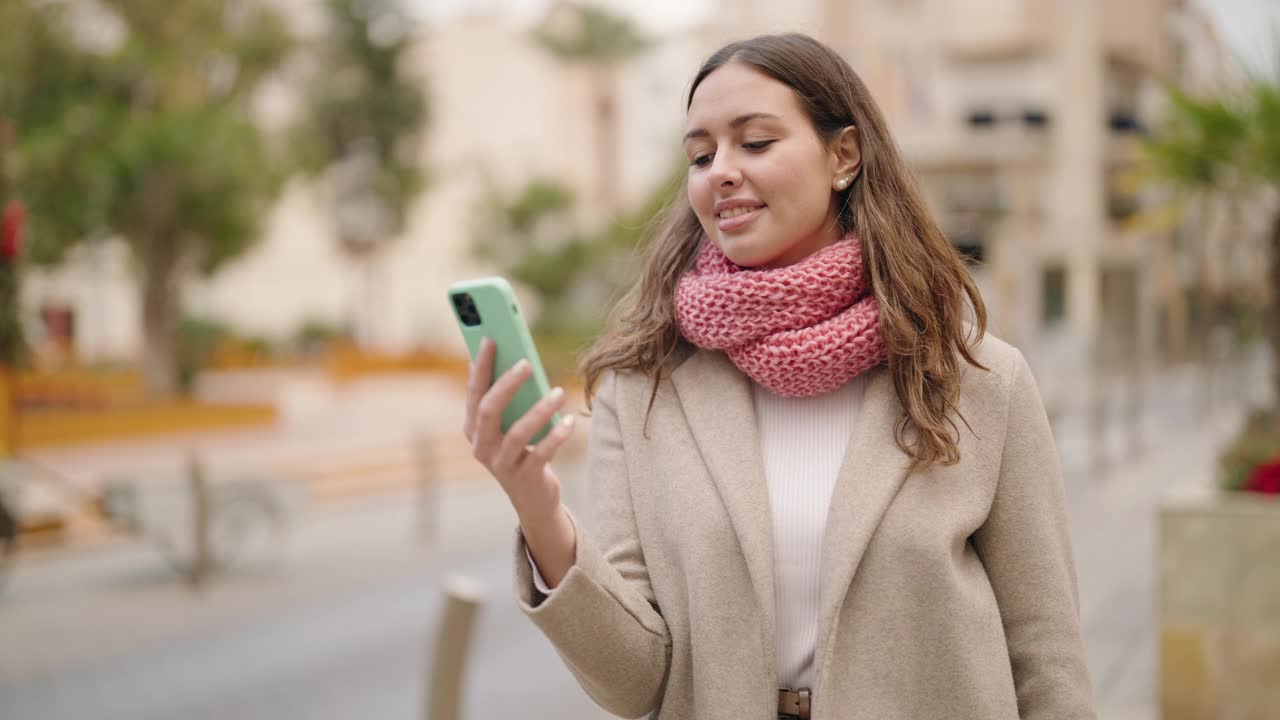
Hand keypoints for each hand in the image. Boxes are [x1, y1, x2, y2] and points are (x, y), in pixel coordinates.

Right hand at [463, 337, 576, 526]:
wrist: (533, 498)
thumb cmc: (522, 450)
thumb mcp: (509, 424)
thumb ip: (505, 396)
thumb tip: (509, 357)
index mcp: (473, 428)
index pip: (474, 392)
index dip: (481, 366)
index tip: (491, 339)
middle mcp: (481, 446)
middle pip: (488, 410)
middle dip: (507, 384)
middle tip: (527, 363)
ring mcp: (501, 464)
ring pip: (517, 433)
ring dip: (539, 410)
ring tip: (559, 393)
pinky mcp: (524, 478)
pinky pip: (541, 454)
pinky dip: (557, 436)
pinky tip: (571, 422)